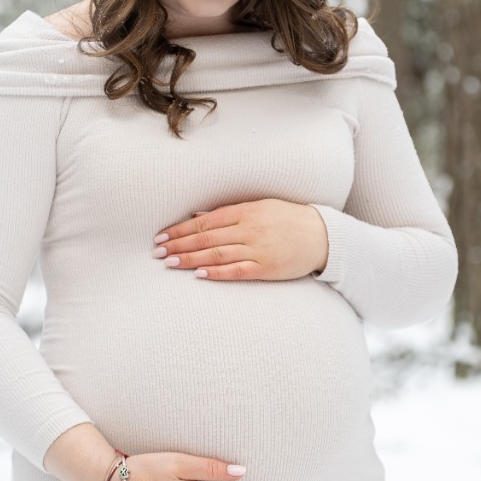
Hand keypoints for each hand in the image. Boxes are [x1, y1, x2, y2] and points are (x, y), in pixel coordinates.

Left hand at [152, 199, 329, 281]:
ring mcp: (257, 249)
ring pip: (216, 254)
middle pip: (205, 238)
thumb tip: (197, 216)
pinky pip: (236, 271)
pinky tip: (199, 274)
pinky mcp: (266, 268)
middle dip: (178, 245)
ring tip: (169, 263)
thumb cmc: (289, 219)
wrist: (323, 236)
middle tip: (157, 252)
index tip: (162, 235)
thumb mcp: (260, 207)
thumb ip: (229, 212)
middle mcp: (249, 229)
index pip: (205, 221)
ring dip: (190, 259)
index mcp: (246, 211)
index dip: (181, 229)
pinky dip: (216, 272)